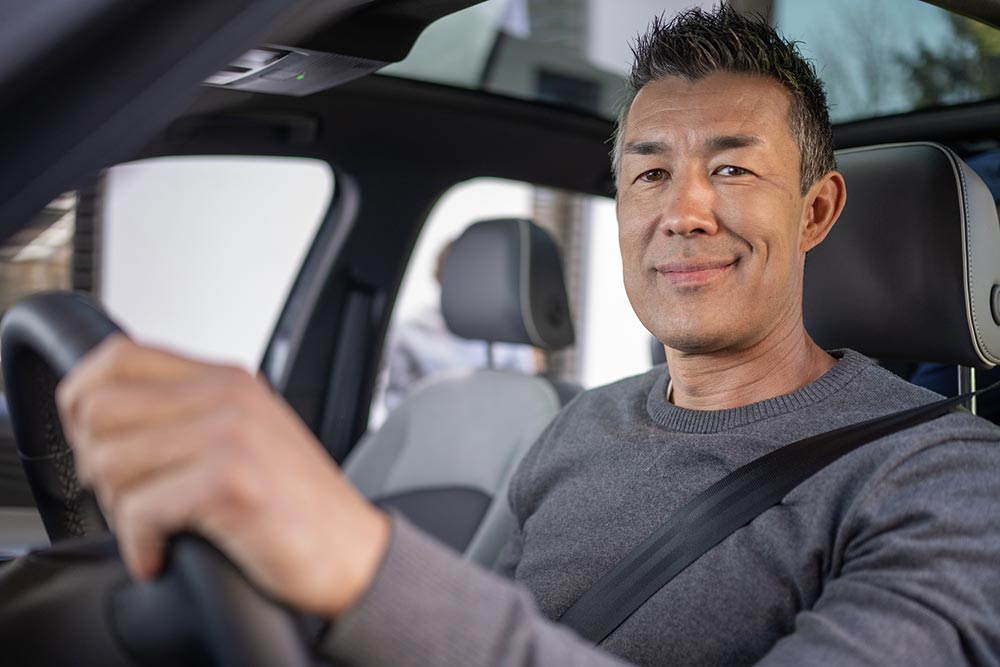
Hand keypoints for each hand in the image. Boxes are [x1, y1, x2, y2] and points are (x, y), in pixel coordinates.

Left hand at [56, 335, 390, 617]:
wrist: (353, 552)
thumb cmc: (296, 504)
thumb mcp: (245, 435)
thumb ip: (187, 414)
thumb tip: (100, 419)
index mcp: (227, 379)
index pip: (116, 357)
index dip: (82, 399)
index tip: (92, 440)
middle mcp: (228, 396)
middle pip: (99, 410)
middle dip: (96, 464)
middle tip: (129, 495)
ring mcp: (231, 435)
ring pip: (110, 462)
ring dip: (120, 509)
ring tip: (156, 525)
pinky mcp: (230, 482)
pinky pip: (138, 511)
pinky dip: (140, 546)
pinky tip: (163, 554)